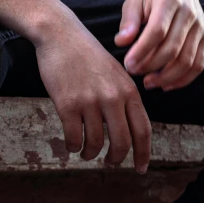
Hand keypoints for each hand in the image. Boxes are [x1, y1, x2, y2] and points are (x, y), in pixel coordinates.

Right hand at [34, 12, 151, 171]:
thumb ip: (124, 96)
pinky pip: (74, 139)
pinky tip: (71, 143)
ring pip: (95, 144)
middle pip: (122, 143)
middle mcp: (112, 96)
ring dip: (90, 153)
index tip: (141, 168)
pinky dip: (73, 146)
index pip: (143, 130)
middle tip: (109, 162)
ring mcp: (90, 101)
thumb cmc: (86, 52)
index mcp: (128, 88)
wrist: (60, 33)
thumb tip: (130, 129)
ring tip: (86, 151)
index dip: (143, 154)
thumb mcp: (115, 71)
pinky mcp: (67, 104)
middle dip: (116, 159)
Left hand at [114, 0, 203, 91]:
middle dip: (151, 65)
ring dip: (167, 77)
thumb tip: (121, 42)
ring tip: (148, 82)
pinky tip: (166, 84)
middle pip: (172, 48)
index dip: (142, 51)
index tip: (128, 64)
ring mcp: (200, 26)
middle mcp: (189, 12)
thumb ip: (128, 21)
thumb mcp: (134, 0)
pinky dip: (183, 79)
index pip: (157, 31)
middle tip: (134, 72)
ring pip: (187, 60)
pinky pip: (198, 64)